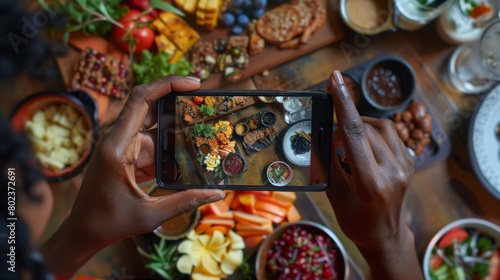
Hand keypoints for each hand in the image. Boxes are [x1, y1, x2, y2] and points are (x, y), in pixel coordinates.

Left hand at [42, 76, 225, 275]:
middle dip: (178, 101)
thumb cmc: (109, 223)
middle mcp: (119, 141)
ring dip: (177, 130)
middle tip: (207, 101)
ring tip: (206, 129)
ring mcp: (123, 148)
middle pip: (150, 108)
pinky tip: (191, 152)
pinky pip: (153, 146)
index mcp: (118, 146)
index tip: (194, 84)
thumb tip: (217, 194)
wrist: (83, 233)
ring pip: (155, 130)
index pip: (141, 100)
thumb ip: (185, 202)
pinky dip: (171, 148)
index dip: (167, 85)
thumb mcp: (150, 215)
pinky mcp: (128, 158)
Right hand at [326, 71, 420, 278]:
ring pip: (379, 127)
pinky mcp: (410, 160)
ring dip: (359, 127)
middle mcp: (393, 170)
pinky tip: (363, 147)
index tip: (335, 78)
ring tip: (346, 144)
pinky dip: (372, 133)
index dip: (343, 103)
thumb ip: (329, 161)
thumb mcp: (334, 193)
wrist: (385, 235)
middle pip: (364, 129)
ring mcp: (405, 164)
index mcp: (370, 182)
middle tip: (329, 140)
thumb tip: (321, 133)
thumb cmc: (355, 220)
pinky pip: (389, 134)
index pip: (354, 133)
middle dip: (343, 126)